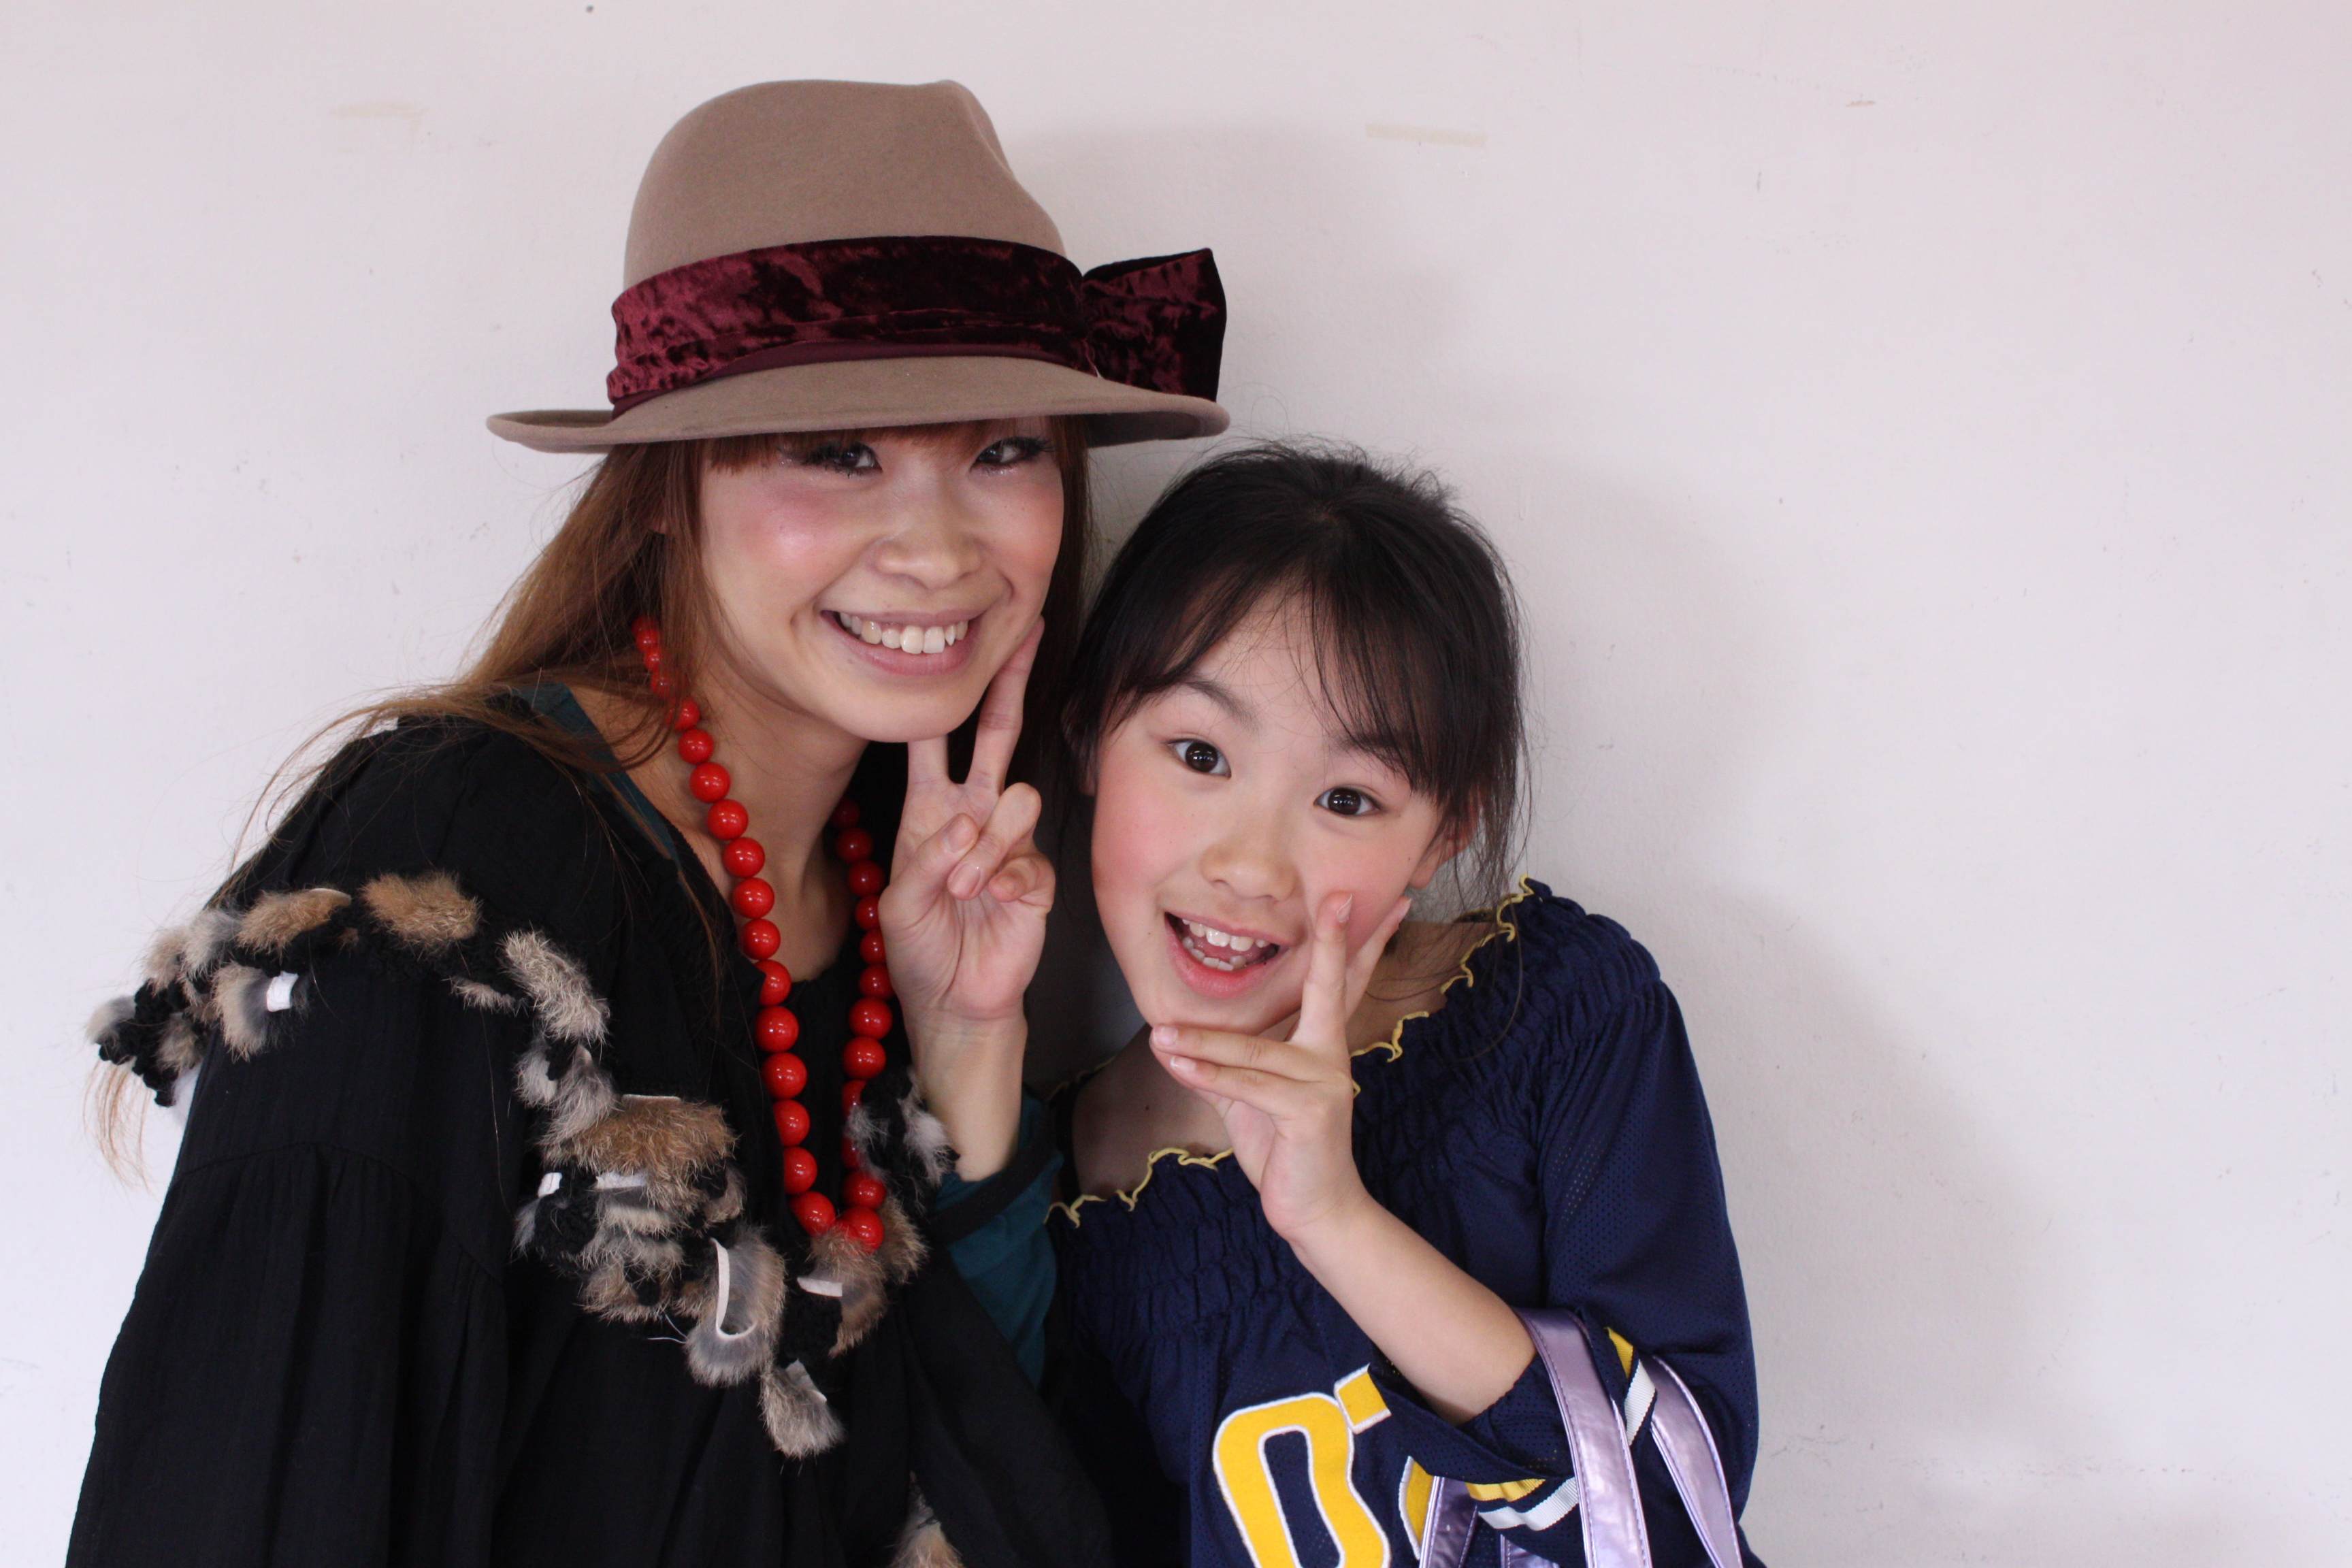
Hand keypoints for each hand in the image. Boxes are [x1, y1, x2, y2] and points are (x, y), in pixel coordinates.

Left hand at [879, 620, 1054, 1040]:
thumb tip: (967, 824)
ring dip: (985, 843)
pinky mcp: (1037, 876)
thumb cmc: (919, 949)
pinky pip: (1028, 858)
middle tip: (1030, 634)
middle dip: (1011, 684)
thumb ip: (926, 857)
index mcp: (931, 809)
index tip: (961, 642)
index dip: (946, 694)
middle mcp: (974, 814)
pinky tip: (989, 902)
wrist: (952, 1002)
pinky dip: (1002, 880)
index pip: (936, 738)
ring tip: (962, 886)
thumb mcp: (899, 901)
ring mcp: (1009, 843)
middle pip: (998, 733)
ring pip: (1017, 798)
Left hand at [1148, 891, 1412, 1238]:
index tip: (1363, 898)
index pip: (1336, 984)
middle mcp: (1330, 1056)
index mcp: (1322, 1044)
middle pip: (1330, 989)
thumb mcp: (1248, 1099)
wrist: (1314, 1209)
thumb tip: (1169, 1038)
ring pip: (1255, 1050)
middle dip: (1331, 940)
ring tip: (1159, 1032)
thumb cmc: (1285, 1148)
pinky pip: (1247, 1087)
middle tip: (1338, 896)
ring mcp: (1324, 1083)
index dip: (1348, 941)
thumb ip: (1218, 1066)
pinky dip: (1206, 1076)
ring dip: (1202, 1042)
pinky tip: (1174, 1064)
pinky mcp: (1310, 1113)